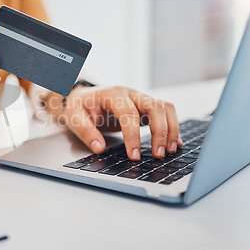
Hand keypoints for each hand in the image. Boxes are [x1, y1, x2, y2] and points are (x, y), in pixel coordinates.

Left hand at [46, 86, 182, 160]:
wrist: (83, 97)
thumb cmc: (80, 106)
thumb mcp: (74, 117)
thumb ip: (86, 132)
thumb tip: (99, 148)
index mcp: (112, 94)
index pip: (128, 113)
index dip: (133, 136)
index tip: (134, 155)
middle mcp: (130, 94)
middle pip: (155, 106)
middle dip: (160, 131)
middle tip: (159, 154)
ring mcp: (140, 99)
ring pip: (165, 107)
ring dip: (171, 129)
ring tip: (170, 151)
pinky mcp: (145, 107)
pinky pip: (165, 113)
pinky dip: (172, 127)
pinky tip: (175, 143)